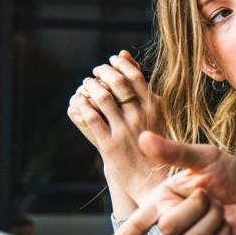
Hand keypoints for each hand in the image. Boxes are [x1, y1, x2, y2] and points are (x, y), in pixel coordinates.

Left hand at [66, 51, 166, 209]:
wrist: (153, 179)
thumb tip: (124, 55)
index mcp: (155, 107)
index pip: (135, 76)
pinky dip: (82, 105)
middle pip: (117, 83)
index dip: (120, 64)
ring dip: (90, 86)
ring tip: (87, 84)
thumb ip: (141, 87)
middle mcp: (141, 117)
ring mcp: (125, 131)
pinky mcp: (109, 145)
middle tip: (96, 71)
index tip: (112, 60)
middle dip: (103, 72)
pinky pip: (91, 118)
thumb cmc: (156, 144)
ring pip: (102, 98)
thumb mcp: (156, 113)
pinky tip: (79, 101)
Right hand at [97, 131, 235, 234]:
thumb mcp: (205, 158)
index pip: (136, 225)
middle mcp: (173, 221)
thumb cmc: (233, 173)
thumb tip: (143, 137)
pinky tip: (229, 225)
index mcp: (164, 199)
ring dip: (212, 220)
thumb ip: (174, 152)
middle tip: (211, 196)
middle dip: (195, 207)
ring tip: (221, 209)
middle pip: (168, 227)